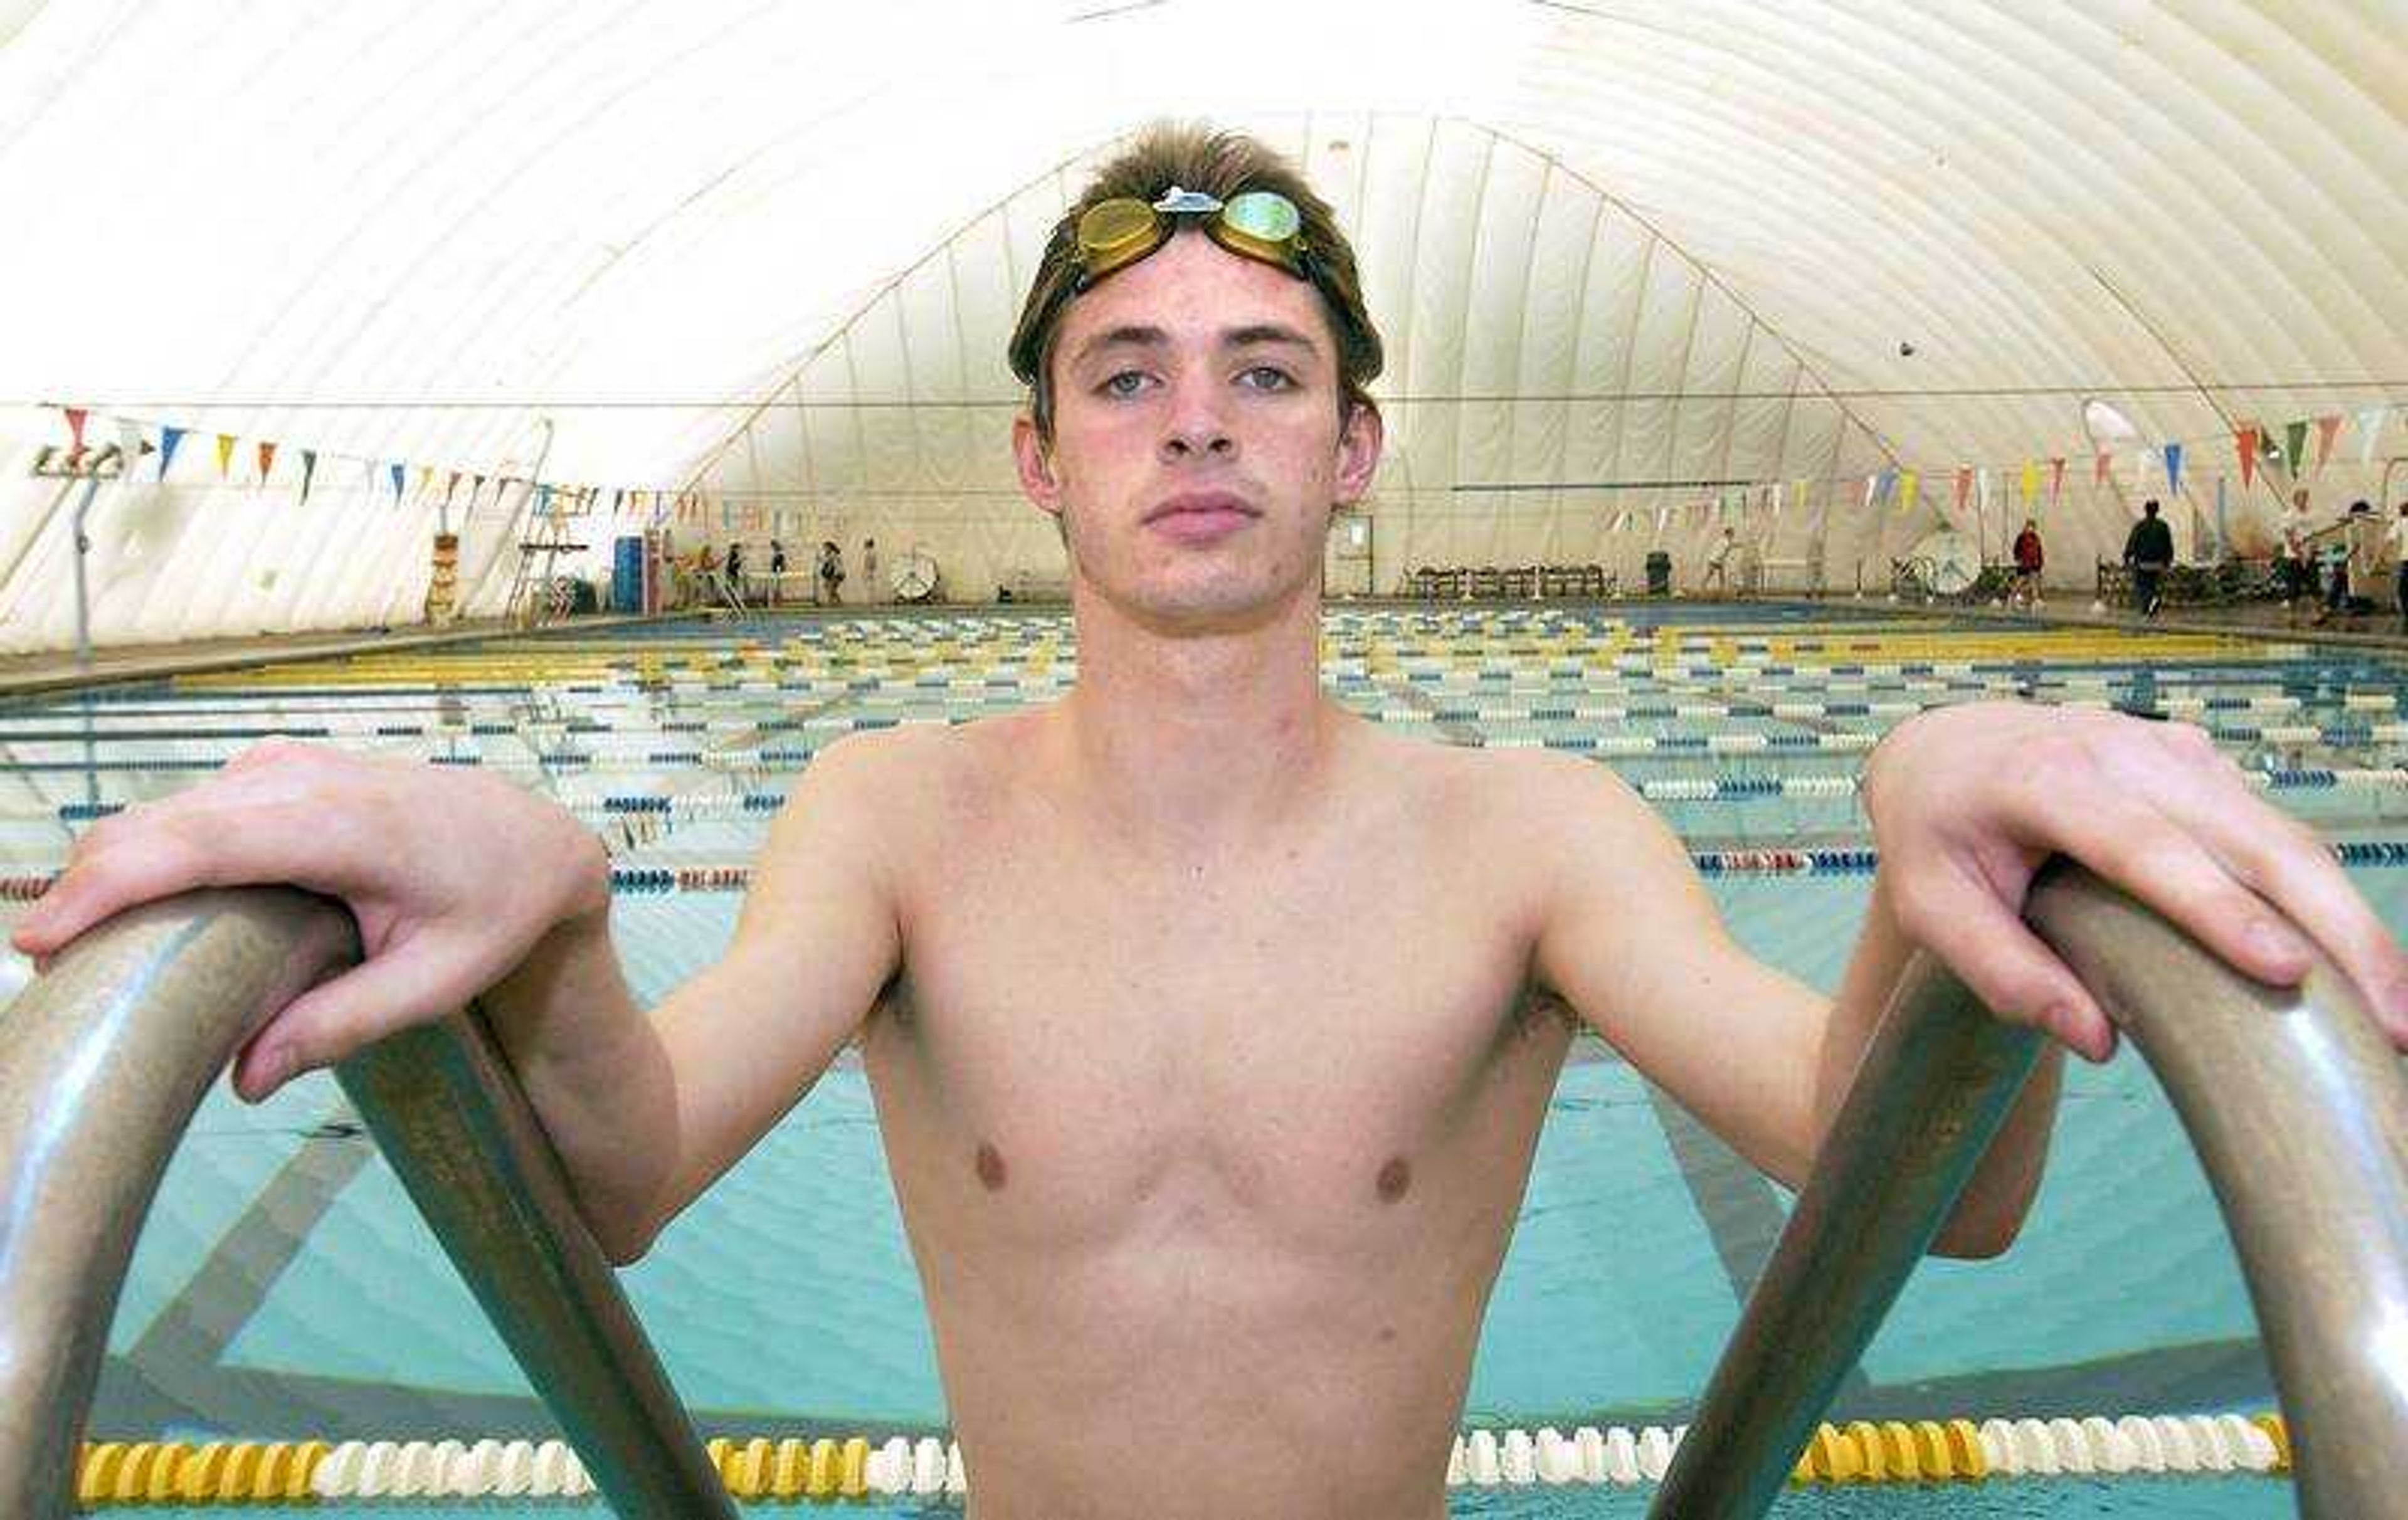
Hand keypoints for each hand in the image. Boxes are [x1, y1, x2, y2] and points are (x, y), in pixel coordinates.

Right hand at [10, 741, 609, 1100]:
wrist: (535, 843)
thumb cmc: (491, 911)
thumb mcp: (435, 982)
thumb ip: (342, 1024)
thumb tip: (246, 1079)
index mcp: (348, 827)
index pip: (203, 843)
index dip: (112, 883)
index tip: (42, 936)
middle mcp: (310, 780)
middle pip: (164, 820)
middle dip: (88, 885)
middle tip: (44, 971)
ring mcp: (291, 766)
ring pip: (169, 808)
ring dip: (112, 866)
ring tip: (76, 949)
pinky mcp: (278, 771)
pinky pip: (194, 805)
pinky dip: (151, 848)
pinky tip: (134, 905)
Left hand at [1862, 701, 2407, 1060]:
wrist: (1946, 751)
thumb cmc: (1938, 836)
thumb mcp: (1932, 907)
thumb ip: (2001, 973)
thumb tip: (2096, 1041)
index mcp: (2044, 778)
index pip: (2144, 845)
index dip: (2217, 908)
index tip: (2286, 969)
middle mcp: (2122, 751)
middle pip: (2249, 836)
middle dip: (2333, 925)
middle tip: (2393, 1021)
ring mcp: (2173, 752)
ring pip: (2282, 834)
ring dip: (2349, 918)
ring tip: (2395, 1011)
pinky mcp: (2203, 769)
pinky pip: (2274, 834)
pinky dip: (2323, 897)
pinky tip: (2355, 966)